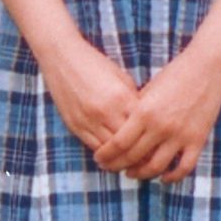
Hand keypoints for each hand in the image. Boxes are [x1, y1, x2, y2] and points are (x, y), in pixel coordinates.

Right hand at [38, 35, 140, 163]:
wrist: (61, 57)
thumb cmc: (95, 64)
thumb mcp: (121, 78)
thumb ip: (133, 101)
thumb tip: (146, 123)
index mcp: (121, 97)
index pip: (142, 127)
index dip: (152, 139)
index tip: (159, 146)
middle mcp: (105, 111)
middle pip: (128, 143)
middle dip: (140, 154)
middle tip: (150, 160)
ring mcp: (87, 120)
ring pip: (110, 150)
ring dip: (121, 158)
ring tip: (133, 163)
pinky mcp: (74, 125)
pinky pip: (93, 146)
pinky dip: (105, 153)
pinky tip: (113, 155)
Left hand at [93, 51, 220, 182]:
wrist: (207, 66)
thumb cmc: (174, 74)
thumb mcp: (148, 91)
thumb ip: (134, 112)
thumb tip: (119, 131)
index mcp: (144, 112)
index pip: (118, 143)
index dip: (106, 155)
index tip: (100, 159)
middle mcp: (160, 126)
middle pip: (133, 157)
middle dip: (117, 166)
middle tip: (110, 168)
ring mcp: (180, 135)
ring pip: (156, 167)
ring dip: (141, 174)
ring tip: (132, 173)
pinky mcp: (197, 140)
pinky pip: (184, 167)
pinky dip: (172, 177)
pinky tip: (163, 178)